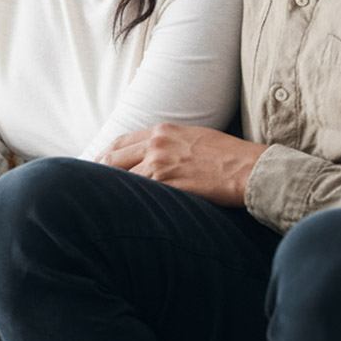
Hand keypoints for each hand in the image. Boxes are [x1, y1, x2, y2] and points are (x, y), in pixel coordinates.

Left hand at [96, 123, 266, 206]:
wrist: (251, 169)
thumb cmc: (229, 155)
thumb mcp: (193, 137)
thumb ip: (168, 144)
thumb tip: (151, 156)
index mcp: (162, 131)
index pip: (119, 142)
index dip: (103, 156)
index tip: (95, 166)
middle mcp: (156, 144)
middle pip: (112, 159)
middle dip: (98, 173)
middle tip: (89, 187)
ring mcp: (160, 164)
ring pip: (122, 177)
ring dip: (112, 190)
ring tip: (101, 203)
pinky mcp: (169, 184)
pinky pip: (139, 193)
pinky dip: (128, 200)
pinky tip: (122, 210)